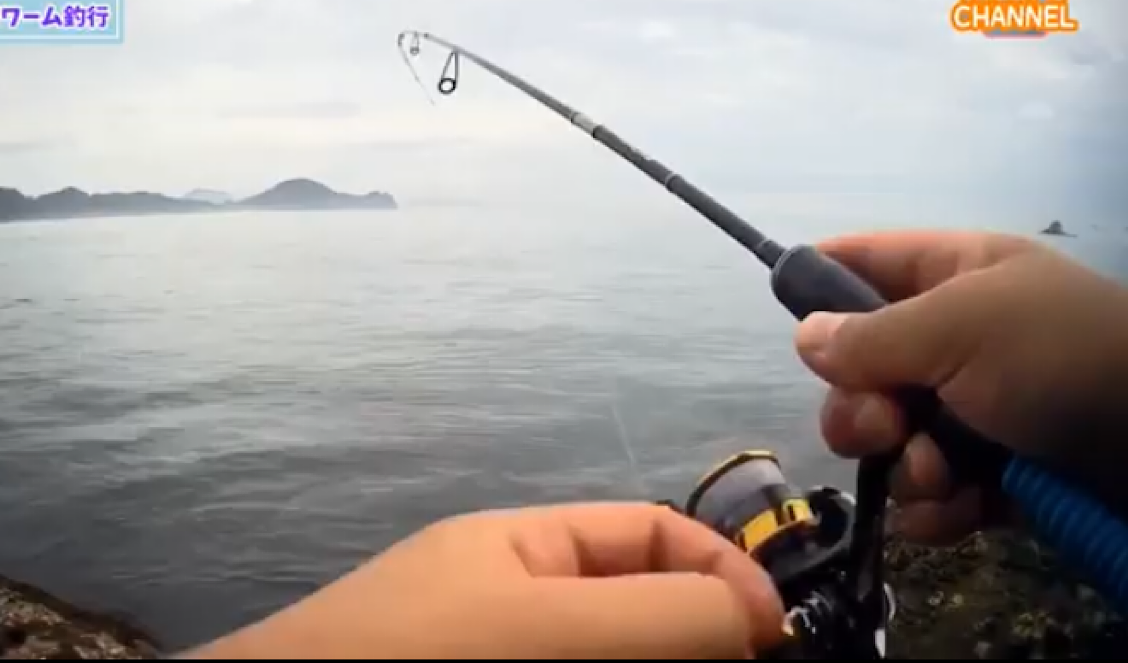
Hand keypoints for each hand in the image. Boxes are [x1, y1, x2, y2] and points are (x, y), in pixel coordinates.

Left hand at [184, 503, 785, 658]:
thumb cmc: (409, 658)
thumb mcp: (537, 621)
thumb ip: (653, 612)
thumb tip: (748, 615)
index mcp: (521, 549)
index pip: (650, 533)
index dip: (722, 571)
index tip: (773, 639)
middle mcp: (514, 607)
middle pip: (638, 613)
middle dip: (697, 646)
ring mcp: (498, 649)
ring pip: (604, 651)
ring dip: (661, 659)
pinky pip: (565, 658)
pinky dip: (597, 662)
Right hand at [793, 230, 1127, 544]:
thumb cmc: (1064, 359)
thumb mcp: (962, 327)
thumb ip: (872, 334)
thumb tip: (805, 338)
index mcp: (956, 278)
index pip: (867, 261)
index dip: (821, 279)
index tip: (782, 308)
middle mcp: (957, 342)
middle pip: (860, 369)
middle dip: (862, 407)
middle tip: (887, 423)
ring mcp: (973, 411)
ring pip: (887, 440)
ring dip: (903, 464)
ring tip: (944, 472)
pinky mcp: (989, 476)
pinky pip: (925, 492)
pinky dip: (934, 506)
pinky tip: (959, 506)